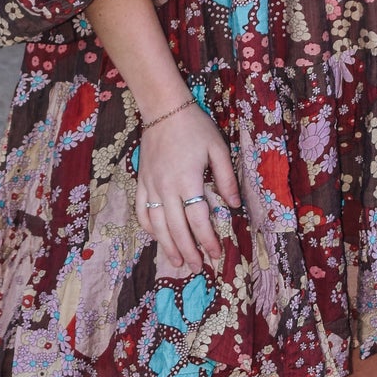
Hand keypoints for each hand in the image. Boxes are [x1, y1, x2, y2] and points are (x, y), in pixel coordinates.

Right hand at [135, 103, 240, 276]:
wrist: (163, 109)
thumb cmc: (195, 127)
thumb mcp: (218, 148)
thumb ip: (227, 178)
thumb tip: (235, 205)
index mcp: (188, 181)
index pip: (198, 219)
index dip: (208, 240)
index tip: (217, 253)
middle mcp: (166, 188)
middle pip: (176, 228)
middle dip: (189, 250)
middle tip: (198, 267)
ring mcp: (150, 186)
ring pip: (156, 224)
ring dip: (167, 245)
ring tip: (177, 261)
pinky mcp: (141, 182)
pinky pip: (142, 210)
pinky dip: (148, 227)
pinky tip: (157, 237)